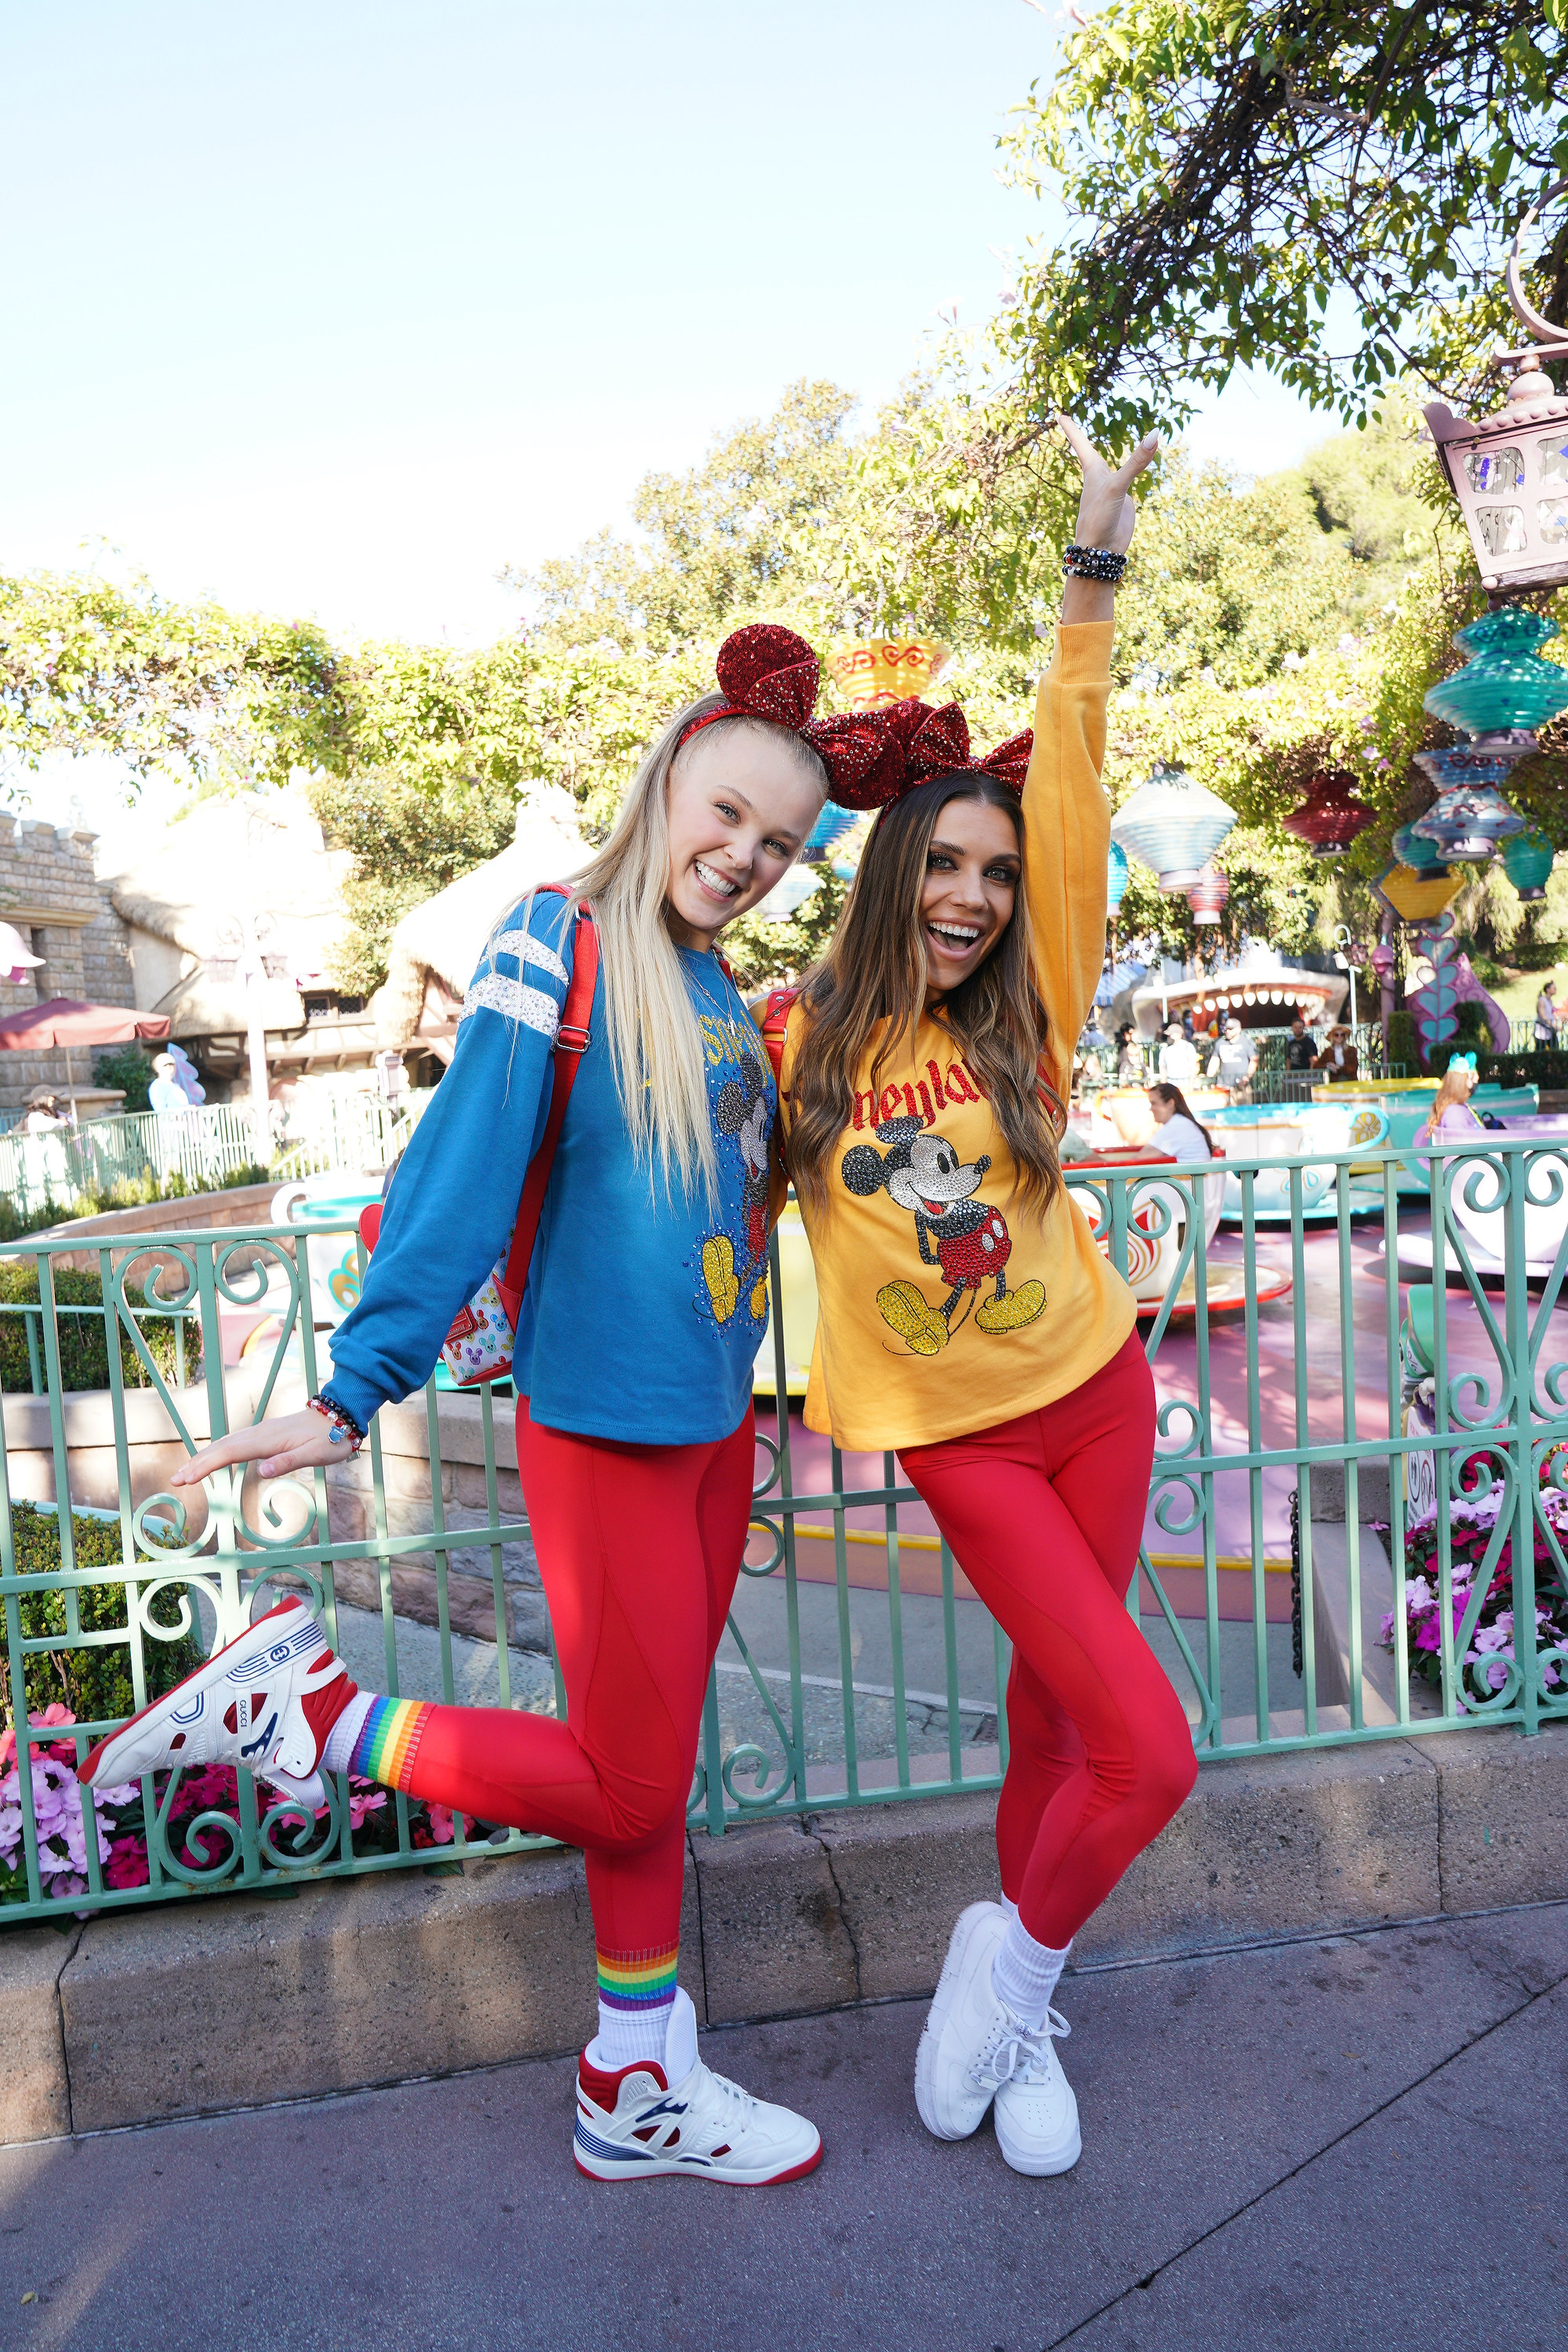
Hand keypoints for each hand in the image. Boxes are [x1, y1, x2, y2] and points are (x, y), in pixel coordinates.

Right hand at [170, 1408, 345, 1487]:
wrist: (342, 1414)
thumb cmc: (331, 1438)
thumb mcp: (315, 1454)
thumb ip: (288, 1462)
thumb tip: (261, 1472)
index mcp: (268, 1440)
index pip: (229, 1454)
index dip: (206, 1467)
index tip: (186, 1479)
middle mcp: (260, 1433)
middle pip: (221, 1448)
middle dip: (197, 1464)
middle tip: (175, 1480)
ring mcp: (261, 1432)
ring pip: (226, 1444)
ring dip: (204, 1457)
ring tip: (186, 1472)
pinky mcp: (265, 1434)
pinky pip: (235, 1443)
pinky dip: (218, 1452)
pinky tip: (212, 1459)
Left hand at [1055, 414, 1159, 554]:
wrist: (1101, 551)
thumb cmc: (1099, 518)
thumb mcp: (1118, 486)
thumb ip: (1136, 462)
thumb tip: (1155, 435)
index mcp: (1092, 471)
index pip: (1080, 443)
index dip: (1071, 428)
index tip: (1059, 415)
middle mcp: (1099, 479)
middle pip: (1089, 454)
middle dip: (1079, 440)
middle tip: (1067, 426)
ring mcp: (1111, 492)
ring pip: (1108, 469)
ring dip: (1101, 459)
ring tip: (1094, 454)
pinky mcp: (1122, 504)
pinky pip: (1125, 484)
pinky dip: (1127, 476)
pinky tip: (1124, 481)